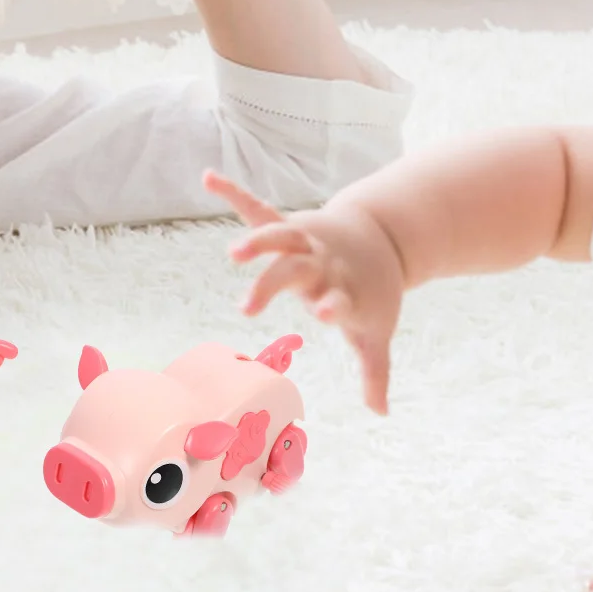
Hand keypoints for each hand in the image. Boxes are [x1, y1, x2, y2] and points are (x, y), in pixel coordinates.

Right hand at [203, 169, 404, 414]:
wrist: (384, 238)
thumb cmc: (373, 294)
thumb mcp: (375, 331)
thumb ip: (375, 371)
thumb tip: (381, 415)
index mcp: (344, 290)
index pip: (338, 299)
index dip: (333, 305)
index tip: (325, 311)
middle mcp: (322, 265)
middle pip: (295, 272)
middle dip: (273, 285)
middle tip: (248, 306)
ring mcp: (305, 244)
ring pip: (279, 237)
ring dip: (258, 241)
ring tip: (234, 252)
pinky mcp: (290, 228)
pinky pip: (258, 210)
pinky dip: (234, 193)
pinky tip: (208, 176)